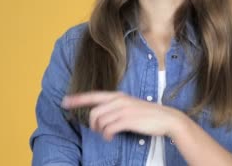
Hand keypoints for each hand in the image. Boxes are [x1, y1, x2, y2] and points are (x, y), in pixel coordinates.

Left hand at [61, 91, 179, 140]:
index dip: (78, 99)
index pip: (93, 95)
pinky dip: (107, 135)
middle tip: (96, 130)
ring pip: (100, 121)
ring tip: (107, 134)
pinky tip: (111, 137)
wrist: (166, 118)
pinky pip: (108, 129)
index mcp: (118, 95)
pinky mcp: (128, 120)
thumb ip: (116, 106)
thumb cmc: (148, 114)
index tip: (65, 101)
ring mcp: (123, 109)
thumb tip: (102, 115)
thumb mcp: (130, 105)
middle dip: (92, 124)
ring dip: (101, 131)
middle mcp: (119, 100)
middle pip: (94, 112)